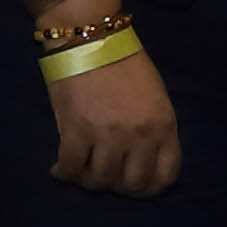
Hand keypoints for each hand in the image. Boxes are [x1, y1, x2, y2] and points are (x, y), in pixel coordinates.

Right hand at [43, 45, 181, 196]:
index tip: (136, 184)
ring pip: (100, 181)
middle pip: (132, 185)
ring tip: (83, 171)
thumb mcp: (156, 98)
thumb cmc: (126, 64)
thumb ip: (154, 129)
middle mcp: (139, 136)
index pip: (165, 176)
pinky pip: (71, 168)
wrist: (91, 39)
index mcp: (164, 126)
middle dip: (119, 186)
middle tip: (107, 176)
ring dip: (90, 181)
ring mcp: (107, 135)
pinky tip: (61, 169)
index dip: (150, 187)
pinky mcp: (76, 131)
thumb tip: (143, 160)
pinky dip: (64, 173)